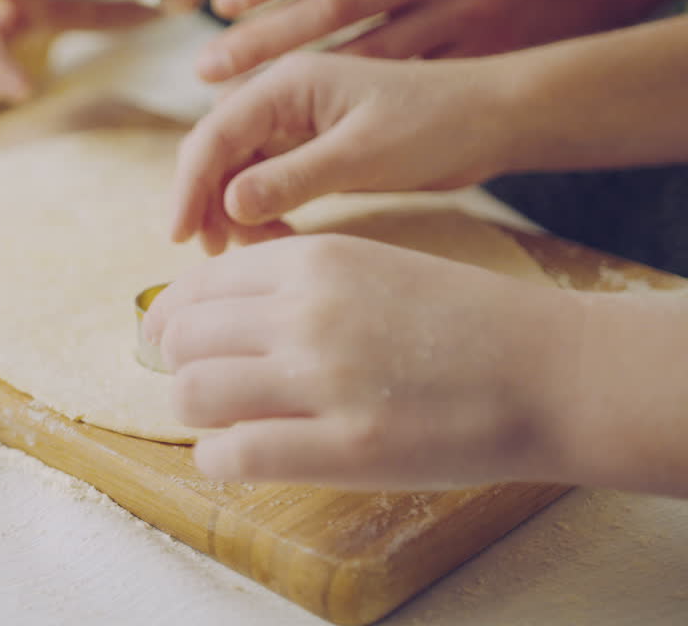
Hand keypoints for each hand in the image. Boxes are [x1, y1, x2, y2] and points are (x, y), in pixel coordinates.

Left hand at [141, 234, 584, 489]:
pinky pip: (233, 455)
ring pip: (193, 393)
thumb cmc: (460, 321)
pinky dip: (220, 460)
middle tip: (207, 384)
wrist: (549, 369)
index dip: (172, 319)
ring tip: (227, 421)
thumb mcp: (370, 266)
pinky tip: (240, 456)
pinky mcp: (345, 447)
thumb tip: (205, 313)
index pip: (198, 286)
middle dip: (179, 366)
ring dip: (196, 413)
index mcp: (313, 261)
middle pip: (182, 339)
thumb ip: (292, 284)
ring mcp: (324, 380)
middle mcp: (307, 312)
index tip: (175, 342)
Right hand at [171, 51, 522, 253]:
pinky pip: (264, 181)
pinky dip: (261, 213)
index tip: (180, 236)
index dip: (189, 187)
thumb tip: (229, 206)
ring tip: (255, 253)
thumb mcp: (362, 155)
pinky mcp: (309, 146)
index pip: (214, 135)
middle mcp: (280, 97)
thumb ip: (293, 179)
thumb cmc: (434, 126)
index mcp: (286, 83)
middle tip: (213, 255)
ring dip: (233, 213)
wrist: (490, 120)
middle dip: (205, 203)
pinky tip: (280, 240)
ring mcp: (293, 122)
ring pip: (236, 171)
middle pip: (215, 152)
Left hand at [197, 0, 624, 82]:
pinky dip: (351, 106)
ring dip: (298, 80)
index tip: (223, 2)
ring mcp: (460, 12)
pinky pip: (401, 87)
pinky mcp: (475, 57)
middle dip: (264, 38)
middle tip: (207, 67)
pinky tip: (306, 123)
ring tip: (238, 104)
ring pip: (364, 52)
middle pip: (335, 2)